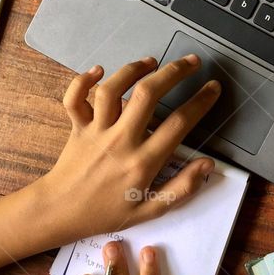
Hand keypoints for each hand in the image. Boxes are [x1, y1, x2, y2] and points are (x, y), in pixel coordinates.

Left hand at [32, 55, 219, 242]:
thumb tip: (208, 164)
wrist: (61, 213)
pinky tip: (98, 70)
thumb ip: (182, 188)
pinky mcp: (77, 127)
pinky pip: (75, 99)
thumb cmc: (108, 212)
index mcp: (142, 162)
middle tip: (191, 62)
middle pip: (148, 95)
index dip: (200, 102)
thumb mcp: (151, 210)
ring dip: (133, 70)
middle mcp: (120, 140)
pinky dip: (82, 81)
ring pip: (112, 90)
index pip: (179, 124)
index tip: (213, 87)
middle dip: (174, 73)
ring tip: (152, 61)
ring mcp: (96, 131)